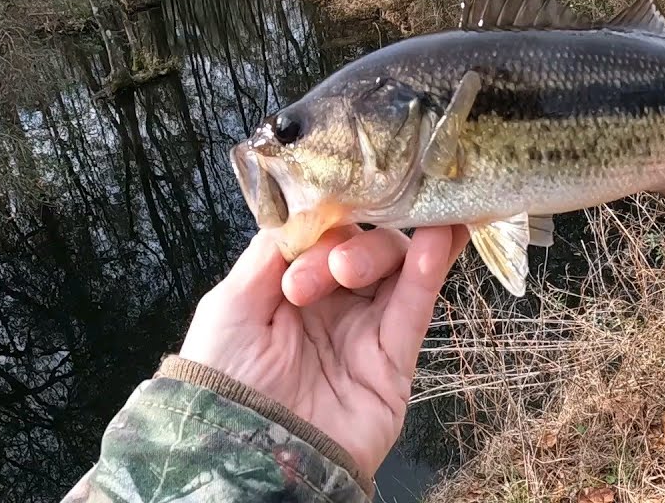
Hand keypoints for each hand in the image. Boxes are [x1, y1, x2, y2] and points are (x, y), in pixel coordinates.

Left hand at [179, 224, 467, 477]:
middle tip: (332, 275)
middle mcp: (333, 306)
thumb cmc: (225, 380)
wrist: (246, 454)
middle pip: (366, 249)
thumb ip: (273, 252)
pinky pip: (415, 310)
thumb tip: (312, 210)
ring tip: (396, 242)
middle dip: (353, 248)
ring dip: (400, 247)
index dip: (326, 229)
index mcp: (291, 289)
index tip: (310, 244)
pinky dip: (430, 272)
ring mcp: (365, 332)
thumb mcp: (231, 303)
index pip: (326, 237)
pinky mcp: (393, 362)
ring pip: (397, 271)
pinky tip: (440, 241)